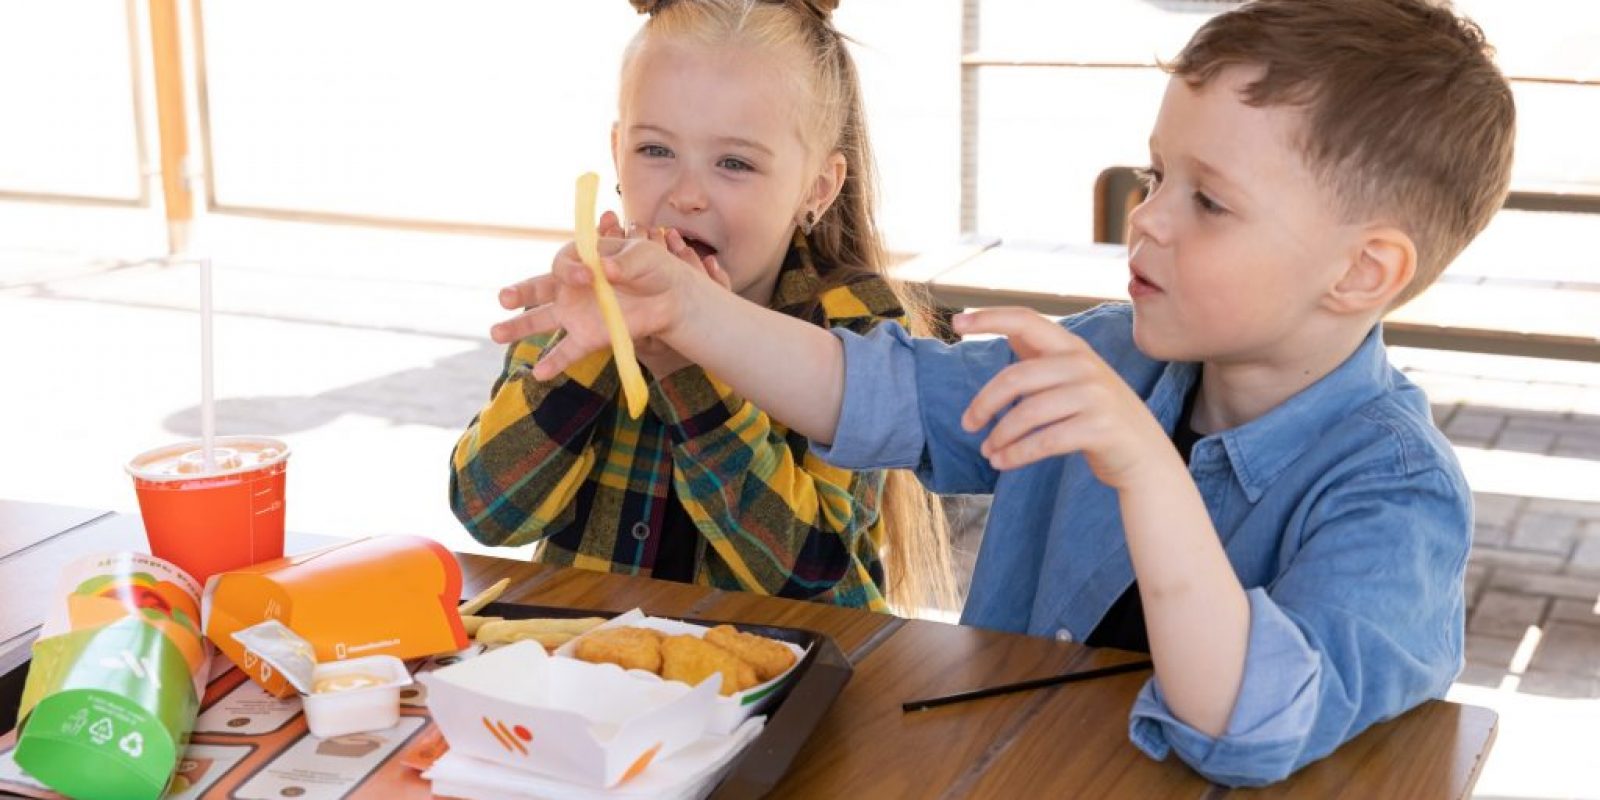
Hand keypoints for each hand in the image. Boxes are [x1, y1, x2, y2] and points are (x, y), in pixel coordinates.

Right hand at [487, 211, 725, 380]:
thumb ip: (624, 262)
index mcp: (584, 260)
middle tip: (504, 298)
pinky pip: (567, 351)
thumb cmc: (657, 269)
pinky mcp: (590, 338)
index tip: (589, 276)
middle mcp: (574, 288)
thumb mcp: (644, 256)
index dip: (570, 270)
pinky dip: (553, 362)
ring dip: (519, 327)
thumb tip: (604, 271)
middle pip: (539, 288)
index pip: (562, 263)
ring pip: (542, 320)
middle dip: (520, 292)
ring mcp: (578, 314)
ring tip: (496, 333)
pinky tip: (538, 374)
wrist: (674, 298)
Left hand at [954, 307, 1172, 487]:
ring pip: (1027, 414)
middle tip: (967, 424)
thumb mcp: (1075, 378)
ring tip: (988, 452)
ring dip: (999, 436)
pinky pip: (1043, 442)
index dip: (990, 318)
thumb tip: (1006, 331)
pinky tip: (1002, 462)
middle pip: (1015, 378)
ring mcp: (1094, 396)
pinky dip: (1016, 454)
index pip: (1026, 320)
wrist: (1145, 456)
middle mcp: (1084, 366)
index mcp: (1073, 348)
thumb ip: (1043, 358)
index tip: (956, 322)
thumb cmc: (1098, 416)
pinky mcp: (1099, 429)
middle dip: (984, 404)